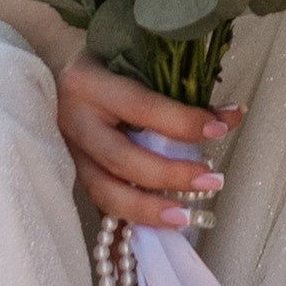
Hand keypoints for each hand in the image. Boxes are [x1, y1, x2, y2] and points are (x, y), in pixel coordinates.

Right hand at [56, 55, 241, 226]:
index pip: (141, 107)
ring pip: (105, 192)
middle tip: (211, 181)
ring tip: (186, 216)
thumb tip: (227, 117)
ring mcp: (68, 152)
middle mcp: (73, 120)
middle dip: (170, 175)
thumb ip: (173, 90)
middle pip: (121, 159)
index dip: (182, 123)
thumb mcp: (134, 61)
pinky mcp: (72, 174)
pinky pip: (102, 203)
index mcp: (88, 83)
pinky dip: (133, 217)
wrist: (58, 72)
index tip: (219, 129)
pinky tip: (161, 224)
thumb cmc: (107, 62)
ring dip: (149, 210)